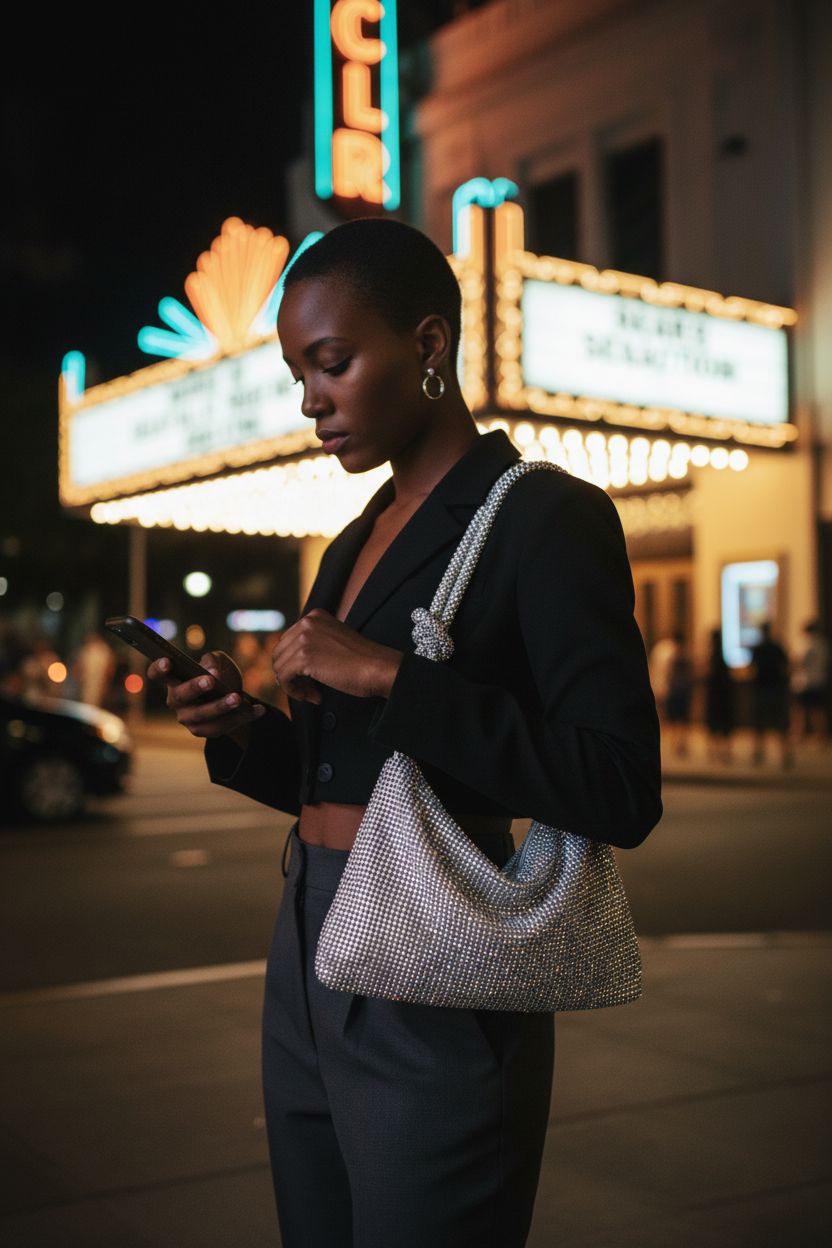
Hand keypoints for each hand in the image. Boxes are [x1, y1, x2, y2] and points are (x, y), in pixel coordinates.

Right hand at [146, 650, 266, 739]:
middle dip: (195, 688)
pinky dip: (243, 717)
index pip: (158, 674)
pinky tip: (258, 710)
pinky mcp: (207, 731)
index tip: (168, 661)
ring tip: (238, 698)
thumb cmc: (218, 673)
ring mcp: (190, 719)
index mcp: (174, 679)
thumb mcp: (218, 660)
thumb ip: (214, 660)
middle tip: (211, 681)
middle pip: (180, 697)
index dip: (159, 668)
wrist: (232, 693)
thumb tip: (213, 671)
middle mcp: (177, 701)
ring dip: (221, 707)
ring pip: (203, 716)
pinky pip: (224, 726)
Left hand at [272, 609, 403, 703]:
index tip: (310, 679)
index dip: (294, 664)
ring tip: (313, 694)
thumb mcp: (334, 642)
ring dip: (294, 685)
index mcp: (315, 616)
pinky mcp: (303, 656)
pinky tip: (315, 696)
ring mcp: (304, 638)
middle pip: (280, 653)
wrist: (379, 668)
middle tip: (310, 689)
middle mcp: (307, 622)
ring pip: (279, 666)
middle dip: (291, 675)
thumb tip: (286, 665)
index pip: (288, 641)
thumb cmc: (362, 662)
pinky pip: (284, 678)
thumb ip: (313, 644)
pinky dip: (295, 692)